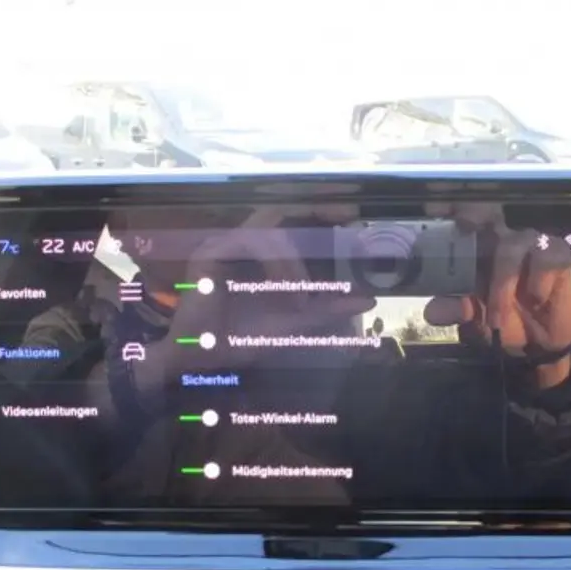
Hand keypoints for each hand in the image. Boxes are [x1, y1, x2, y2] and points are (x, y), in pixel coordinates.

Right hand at [138, 205, 375, 387]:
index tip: (350, 213)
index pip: (289, 219)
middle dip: (314, 209)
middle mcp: (239, 242)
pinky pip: (250, 244)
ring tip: (301, 293)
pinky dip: (276, 264)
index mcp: (257, 253)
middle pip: (279, 210)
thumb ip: (328, 309)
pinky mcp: (209, 255)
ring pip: (269, 231)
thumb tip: (368, 299)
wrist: (202, 360)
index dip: (318, 210)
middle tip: (344, 217)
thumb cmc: (240, 338)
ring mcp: (222, 245)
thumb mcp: (294, 323)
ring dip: (293, 260)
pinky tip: (286, 288)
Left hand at [422, 202, 570, 387]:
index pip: (462, 219)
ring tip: (497, 319)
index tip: (431, 207)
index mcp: (477, 250)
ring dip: (502, 284)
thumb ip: (456, 310)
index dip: (450, 208)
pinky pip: (546, 259)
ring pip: (511, 246)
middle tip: (464, 231)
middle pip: (487, 214)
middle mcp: (502, 239)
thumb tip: (432, 311)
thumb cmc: (504, 322)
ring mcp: (530, 243)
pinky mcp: (557, 254)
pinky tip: (536, 299)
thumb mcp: (474, 321)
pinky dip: (537, 282)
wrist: (539, 345)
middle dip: (473, 216)